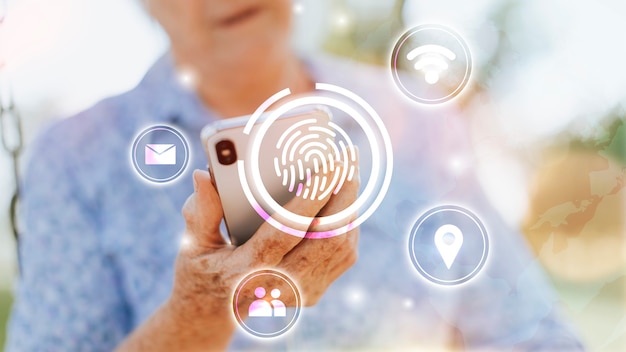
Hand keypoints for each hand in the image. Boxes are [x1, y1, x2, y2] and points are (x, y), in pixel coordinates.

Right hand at [172, 165, 359, 340]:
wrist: (215, 312)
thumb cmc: (203, 268)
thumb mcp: (193, 243)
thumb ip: (200, 210)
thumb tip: (203, 175)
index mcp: (248, 270)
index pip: (288, 229)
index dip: (313, 196)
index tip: (330, 164)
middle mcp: (280, 284)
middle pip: (326, 236)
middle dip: (343, 194)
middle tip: (349, 159)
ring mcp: (301, 291)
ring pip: (341, 244)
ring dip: (350, 205)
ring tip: (350, 172)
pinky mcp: (315, 290)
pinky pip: (343, 253)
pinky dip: (348, 221)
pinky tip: (345, 198)